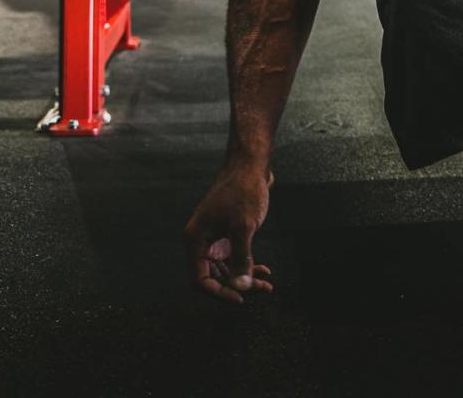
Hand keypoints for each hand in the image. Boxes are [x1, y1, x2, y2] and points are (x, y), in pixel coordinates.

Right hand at [185, 164, 274, 303]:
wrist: (250, 165)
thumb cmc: (244, 191)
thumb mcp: (244, 226)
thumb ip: (242, 258)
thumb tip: (242, 287)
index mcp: (195, 240)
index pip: (199, 280)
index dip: (219, 293)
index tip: (241, 299)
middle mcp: (200, 241)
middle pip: (213, 277)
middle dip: (237, 286)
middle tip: (263, 290)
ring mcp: (213, 238)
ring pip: (225, 270)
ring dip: (244, 278)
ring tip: (267, 284)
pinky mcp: (225, 234)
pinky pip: (233, 258)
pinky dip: (247, 266)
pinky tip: (264, 271)